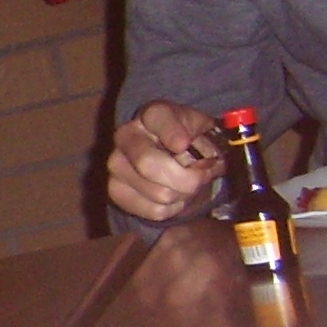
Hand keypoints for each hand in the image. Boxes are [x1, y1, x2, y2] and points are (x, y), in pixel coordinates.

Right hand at [108, 100, 223, 221]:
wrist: (171, 154)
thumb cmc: (190, 139)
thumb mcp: (205, 128)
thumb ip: (210, 139)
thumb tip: (206, 163)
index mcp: (152, 115)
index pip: (158, 119)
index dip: (171, 133)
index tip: (183, 145)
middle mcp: (126, 136)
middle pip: (149, 164)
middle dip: (187, 178)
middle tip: (203, 176)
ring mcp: (116, 165)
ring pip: (159, 193)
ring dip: (184, 195)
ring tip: (189, 185)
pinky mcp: (116, 191)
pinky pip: (154, 211)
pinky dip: (173, 209)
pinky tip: (175, 196)